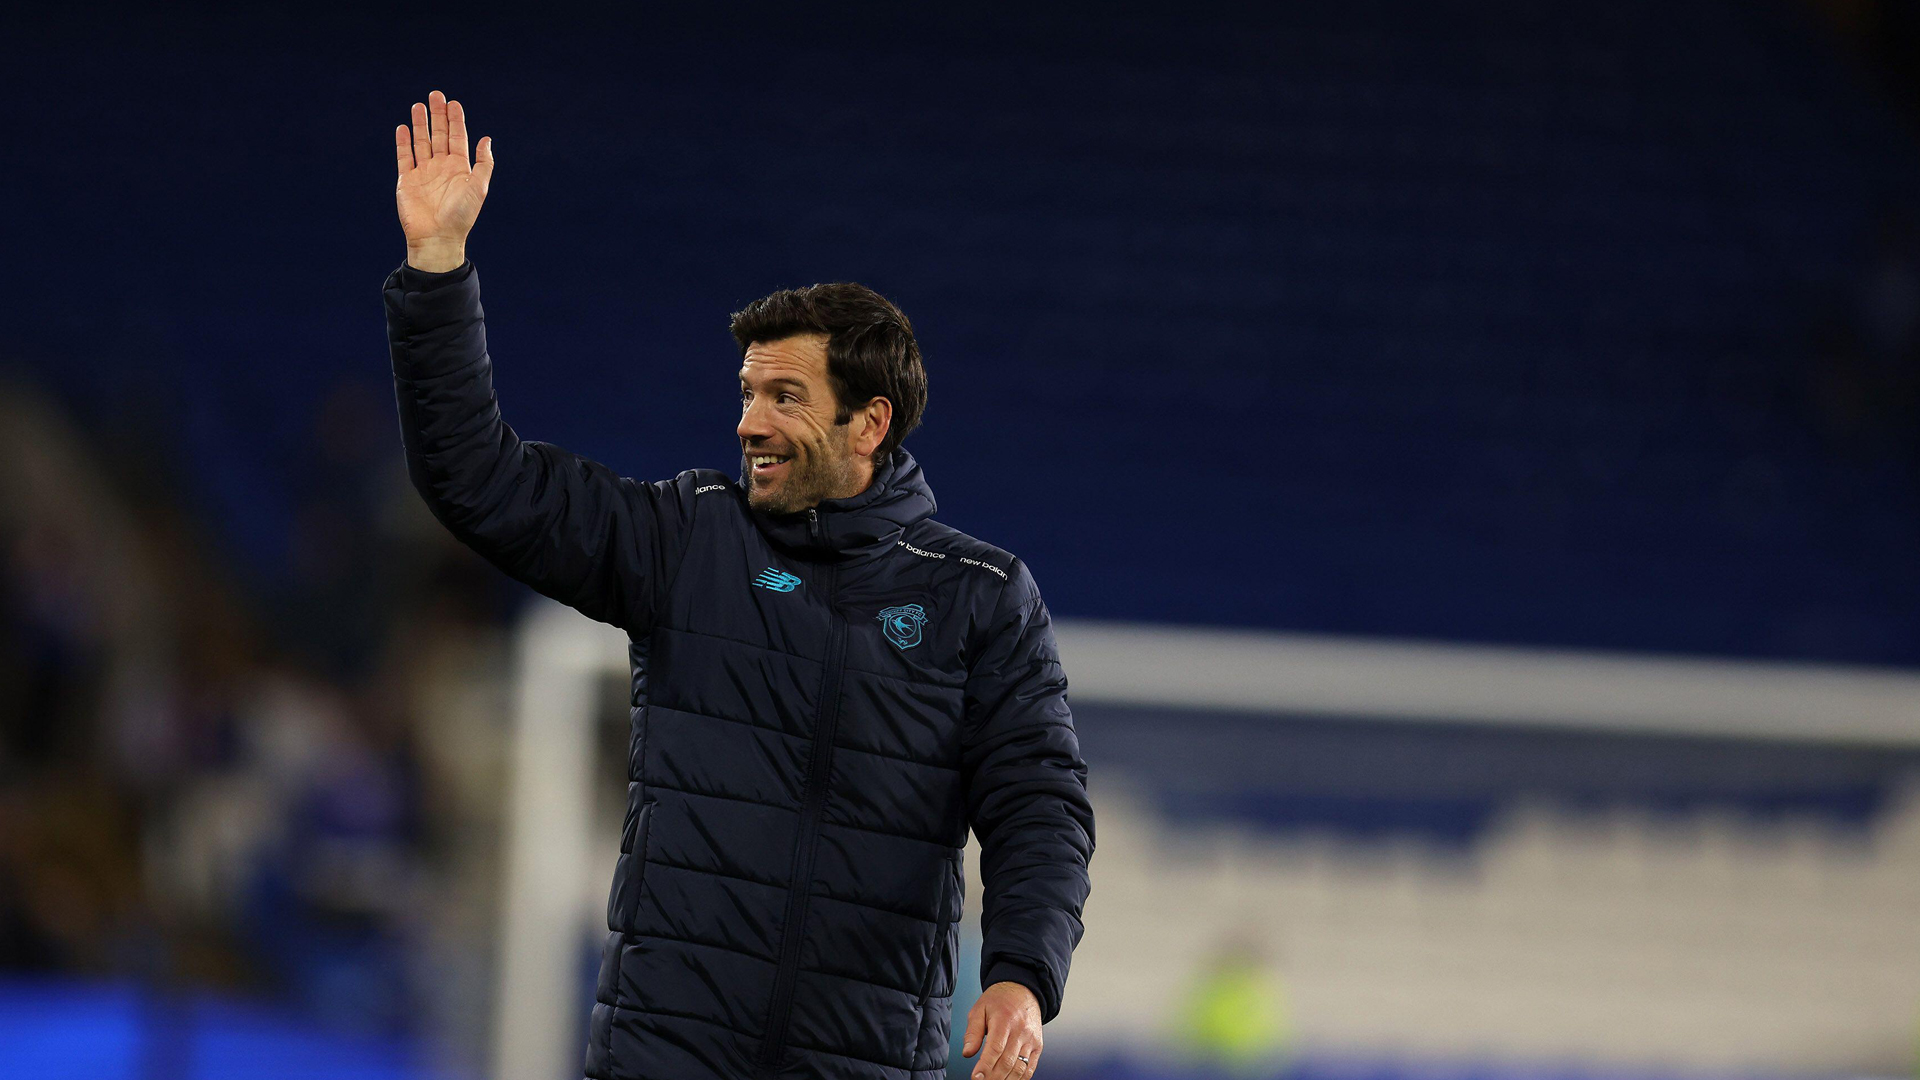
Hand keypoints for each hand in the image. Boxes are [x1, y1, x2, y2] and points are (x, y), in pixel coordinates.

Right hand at [394, 90, 492, 270]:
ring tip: (418, 106)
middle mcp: (441, 167)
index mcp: (459, 168)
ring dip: (420, 124)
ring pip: (421, 142)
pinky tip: (403, 128)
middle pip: (438, 135)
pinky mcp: (406, 180)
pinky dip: (403, 142)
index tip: (453, 103)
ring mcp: (423, 173)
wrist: (437, 237)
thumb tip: (487, 139)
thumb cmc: (461, 215)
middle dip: (437, 115)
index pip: (457, 137)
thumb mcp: (479, 188)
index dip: (455, 120)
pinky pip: (404, 157)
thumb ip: (484, 163)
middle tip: (435, 95)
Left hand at [961, 981, 1041, 1079]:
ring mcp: (1031, 1039)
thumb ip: (972, 1032)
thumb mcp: (980, 1009)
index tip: (976, 1077)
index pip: (995, 1048)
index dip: (985, 1066)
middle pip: (1007, 1061)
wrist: (1023, 990)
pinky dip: (1020, 1078)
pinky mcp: (1038, 1045)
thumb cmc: (1000, 1000)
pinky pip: (1030, 1067)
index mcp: (1004, 1020)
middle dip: (993, 1077)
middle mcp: (1020, 1031)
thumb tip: (967, 1052)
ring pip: (1020, 1067)